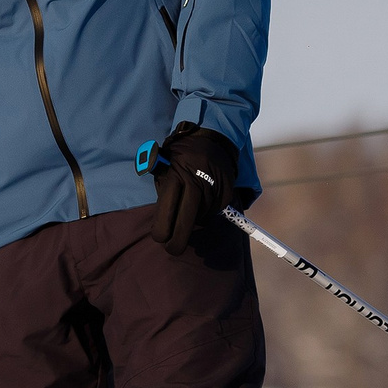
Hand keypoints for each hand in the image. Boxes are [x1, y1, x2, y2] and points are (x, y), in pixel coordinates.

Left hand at [148, 123, 239, 254]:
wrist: (211, 138)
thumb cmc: (180, 154)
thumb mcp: (162, 165)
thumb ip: (161, 189)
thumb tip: (161, 219)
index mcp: (175, 176)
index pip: (166, 213)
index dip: (162, 231)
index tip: (160, 238)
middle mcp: (196, 182)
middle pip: (186, 222)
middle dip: (177, 241)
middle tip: (172, 249)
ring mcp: (214, 187)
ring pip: (201, 218)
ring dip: (194, 220)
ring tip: (189, 207)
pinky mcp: (227, 190)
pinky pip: (214, 211)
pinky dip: (207, 212)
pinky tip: (202, 200)